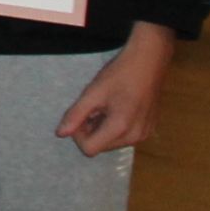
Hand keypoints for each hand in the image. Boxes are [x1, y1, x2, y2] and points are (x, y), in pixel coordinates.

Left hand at [56, 22, 174, 155]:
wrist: (149, 61)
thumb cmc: (120, 74)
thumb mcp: (93, 92)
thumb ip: (76, 115)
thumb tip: (60, 134)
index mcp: (120, 129)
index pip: (89, 149)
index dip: (78, 134)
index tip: (81, 114)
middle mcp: (134, 137)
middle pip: (101, 146)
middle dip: (90, 130)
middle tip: (92, 106)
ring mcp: (144, 135)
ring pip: (111, 142)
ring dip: (102, 128)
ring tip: (105, 105)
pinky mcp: (148, 130)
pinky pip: (124, 136)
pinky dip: (115, 126)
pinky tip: (117, 106)